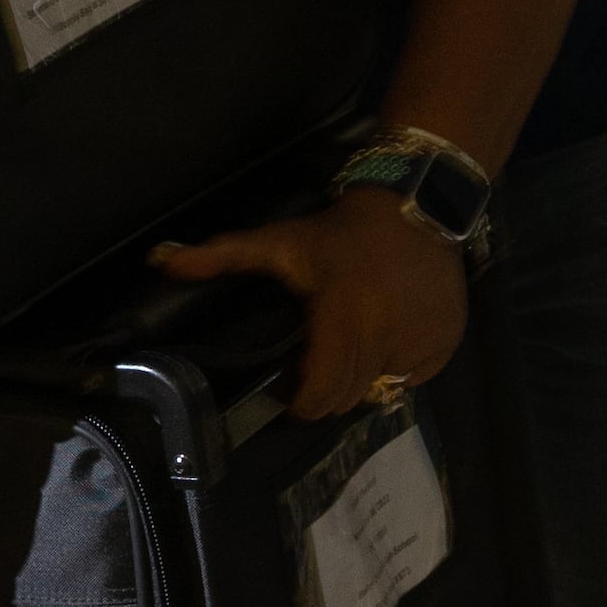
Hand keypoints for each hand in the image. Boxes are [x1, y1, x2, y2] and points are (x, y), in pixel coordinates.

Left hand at [153, 193, 467, 418]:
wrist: (417, 206)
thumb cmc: (341, 232)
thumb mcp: (281, 240)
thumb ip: (223, 255)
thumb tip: (162, 261)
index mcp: (344, 315)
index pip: (321, 392)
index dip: (301, 401)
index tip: (290, 387)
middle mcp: (387, 335)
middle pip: (347, 398)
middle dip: (326, 391)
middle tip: (316, 363)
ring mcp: (422, 342)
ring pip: (379, 391)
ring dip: (360, 379)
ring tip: (350, 344)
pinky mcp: (445, 344)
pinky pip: (411, 379)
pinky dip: (395, 368)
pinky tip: (385, 336)